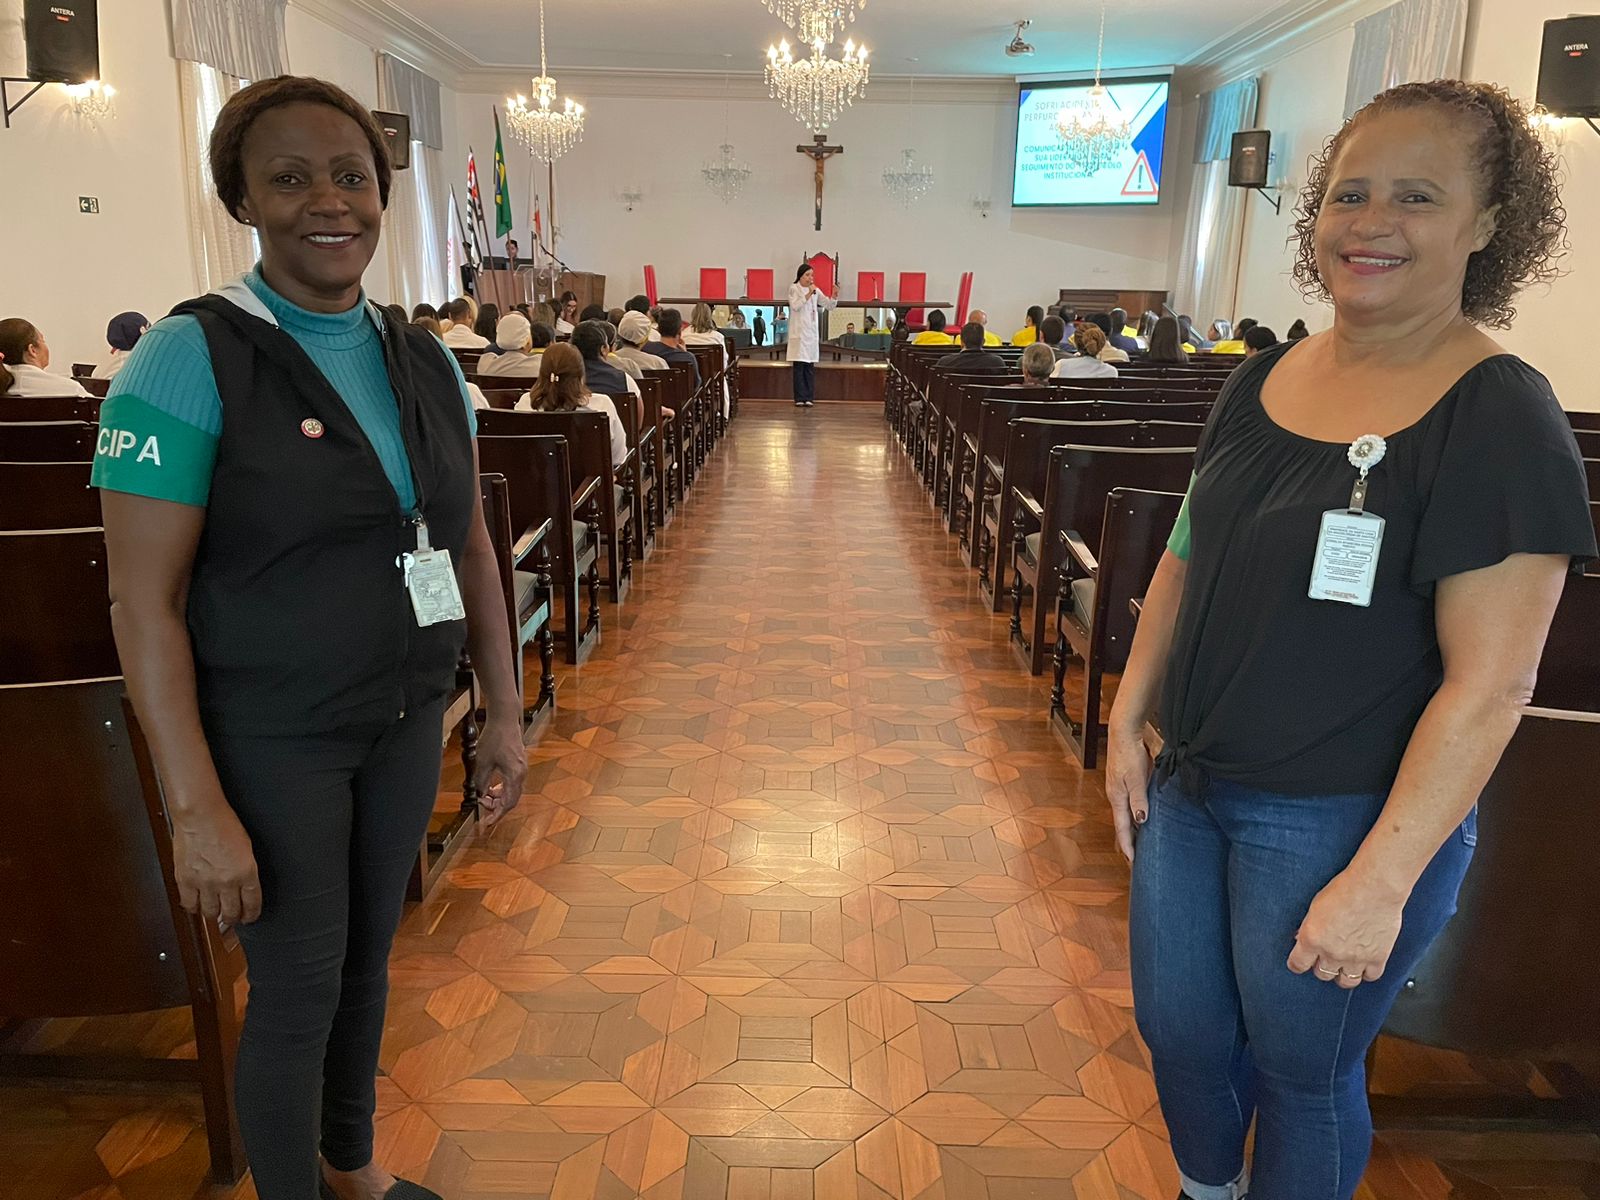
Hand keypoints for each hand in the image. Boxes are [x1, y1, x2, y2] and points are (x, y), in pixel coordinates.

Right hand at [172, 807, 260, 926]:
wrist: (200, 815)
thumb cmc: (224, 824)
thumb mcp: (247, 848)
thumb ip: (246, 870)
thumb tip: (244, 886)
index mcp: (246, 872)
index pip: (252, 904)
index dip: (251, 915)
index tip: (250, 917)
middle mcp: (226, 881)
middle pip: (231, 913)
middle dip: (234, 918)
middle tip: (233, 918)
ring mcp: (204, 883)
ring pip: (210, 914)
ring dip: (214, 915)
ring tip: (215, 911)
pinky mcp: (185, 881)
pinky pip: (189, 905)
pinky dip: (194, 908)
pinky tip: (197, 904)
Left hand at [473, 714, 527, 829]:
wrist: (505, 719)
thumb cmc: (494, 737)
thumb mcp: (482, 762)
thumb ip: (481, 781)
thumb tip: (481, 795)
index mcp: (514, 775)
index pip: (507, 803)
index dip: (496, 815)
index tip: (487, 823)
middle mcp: (521, 774)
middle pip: (511, 800)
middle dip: (496, 807)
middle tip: (483, 808)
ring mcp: (522, 768)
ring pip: (512, 792)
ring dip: (498, 797)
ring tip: (485, 795)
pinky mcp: (519, 764)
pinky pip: (512, 783)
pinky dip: (502, 788)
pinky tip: (492, 785)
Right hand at [1104, 723, 1150, 863]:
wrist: (1124, 731)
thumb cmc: (1129, 754)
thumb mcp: (1137, 778)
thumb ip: (1139, 800)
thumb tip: (1142, 821)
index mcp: (1117, 798)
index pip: (1123, 828)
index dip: (1128, 846)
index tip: (1133, 863)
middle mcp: (1117, 796)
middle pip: (1123, 824)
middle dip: (1129, 842)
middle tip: (1136, 859)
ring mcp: (1120, 788)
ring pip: (1127, 815)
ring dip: (1133, 829)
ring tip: (1141, 843)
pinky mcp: (1125, 781)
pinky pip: (1130, 805)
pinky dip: (1135, 816)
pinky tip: (1143, 817)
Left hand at [1287, 869, 1405, 988]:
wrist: (1375, 887)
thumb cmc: (1346, 889)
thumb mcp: (1315, 906)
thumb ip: (1308, 927)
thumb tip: (1302, 938)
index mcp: (1312, 939)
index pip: (1297, 964)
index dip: (1297, 964)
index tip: (1300, 963)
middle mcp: (1332, 952)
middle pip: (1321, 974)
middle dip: (1321, 967)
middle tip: (1325, 958)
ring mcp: (1355, 958)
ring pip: (1345, 981)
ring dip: (1343, 975)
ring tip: (1344, 966)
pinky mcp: (1377, 958)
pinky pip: (1370, 977)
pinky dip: (1367, 972)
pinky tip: (1364, 965)